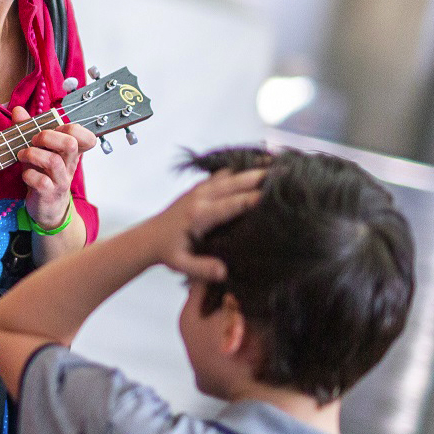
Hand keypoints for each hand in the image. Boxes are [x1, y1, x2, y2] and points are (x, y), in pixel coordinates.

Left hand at [12, 106, 96, 229]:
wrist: (48, 209)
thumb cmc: (44, 176)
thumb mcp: (37, 151)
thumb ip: (28, 130)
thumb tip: (18, 110)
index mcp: (71, 153)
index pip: (87, 136)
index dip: (74, 128)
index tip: (54, 129)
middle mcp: (69, 165)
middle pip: (70, 143)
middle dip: (47, 136)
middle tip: (34, 140)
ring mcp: (61, 180)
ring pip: (53, 161)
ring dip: (32, 154)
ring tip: (22, 154)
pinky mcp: (50, 194)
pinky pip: (41, 181)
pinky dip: (28, 175)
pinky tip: (25, 174)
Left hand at [146, 169, 265, 280]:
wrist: (147, 238)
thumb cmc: (167, 253)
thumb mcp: (181, 265)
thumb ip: (201, 269)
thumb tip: (223, 272)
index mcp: (199, 215)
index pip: (232, 204)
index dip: (254, 198)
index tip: (277, 194)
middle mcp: (200, 198)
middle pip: (234, 183)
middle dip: (259, 177)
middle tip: (286, 171)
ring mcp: (198, 190)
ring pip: (229, 175)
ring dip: (251, 168)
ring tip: (276, 161)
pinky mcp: (198, 188)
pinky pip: (221, 174)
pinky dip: (239, 169)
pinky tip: (255, 164)